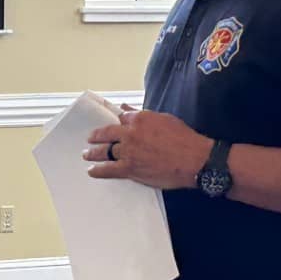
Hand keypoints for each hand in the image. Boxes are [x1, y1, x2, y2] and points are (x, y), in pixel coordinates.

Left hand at [84, 106, 210, 190]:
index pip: (120, 118)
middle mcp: (130, 134)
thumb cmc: (184, 139)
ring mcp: (128, 152)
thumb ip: (144, 114)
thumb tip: (128, 109)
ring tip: (87, 154)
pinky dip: (98, 170)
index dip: (115, 123)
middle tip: (90, 139)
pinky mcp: (130, 169)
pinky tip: (92, 170)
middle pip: (106, 134)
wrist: (193, 159)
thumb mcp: (165, 119)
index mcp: (140, 119)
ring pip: (104, 152)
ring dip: (93, 153)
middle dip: (96, 137)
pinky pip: (109, 170)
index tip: (110, 125)